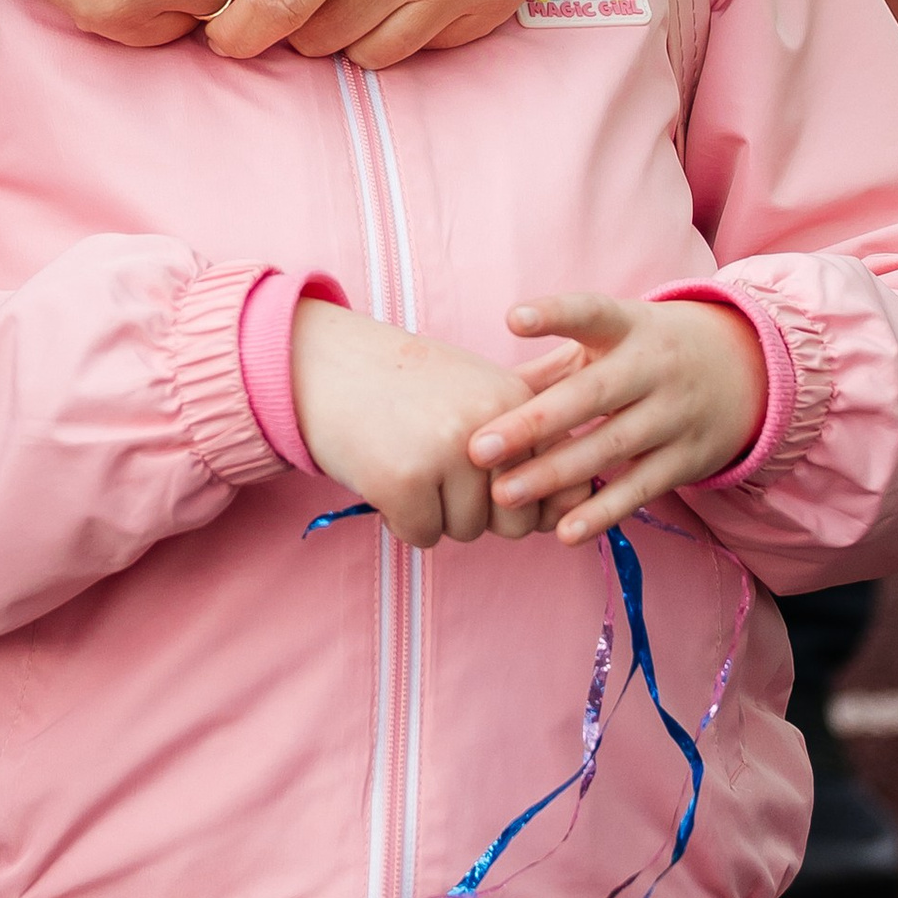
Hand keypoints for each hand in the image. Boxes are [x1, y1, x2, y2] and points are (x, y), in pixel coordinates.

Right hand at [289, 298, 542, 546]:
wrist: (323, 362)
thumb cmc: (406, 387)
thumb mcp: (476, 392)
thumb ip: (528, 443)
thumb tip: (575, 508)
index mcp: (516, 401)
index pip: (556, 487)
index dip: (520, 494)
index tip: (488, 474)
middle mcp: (489, 426)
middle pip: (514, 522)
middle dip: (478, 511)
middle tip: (437, 466)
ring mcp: (444, 453)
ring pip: (465, 531)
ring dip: (434, 511)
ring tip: (407, 458)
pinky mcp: (402, 480)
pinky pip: (421, 536)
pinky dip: (401, 518)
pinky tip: (383, 473)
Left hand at [468, 292, 768, 545]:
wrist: (745, 369)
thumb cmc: (649, 353)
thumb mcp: (612, 342)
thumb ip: (553, 364)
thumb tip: (483, 389)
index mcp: (629, 326)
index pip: (592, 313)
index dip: (555, 315)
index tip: (512, 318)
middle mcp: (654, 367)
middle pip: (590, 395)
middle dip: (533, 423)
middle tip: (478, 448)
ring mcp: (674, 413)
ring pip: (611, 446)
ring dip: (556, 474)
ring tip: (504, 496)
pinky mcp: (688, 458)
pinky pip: (640, 488)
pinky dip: (602, 511)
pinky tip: (563, 531)